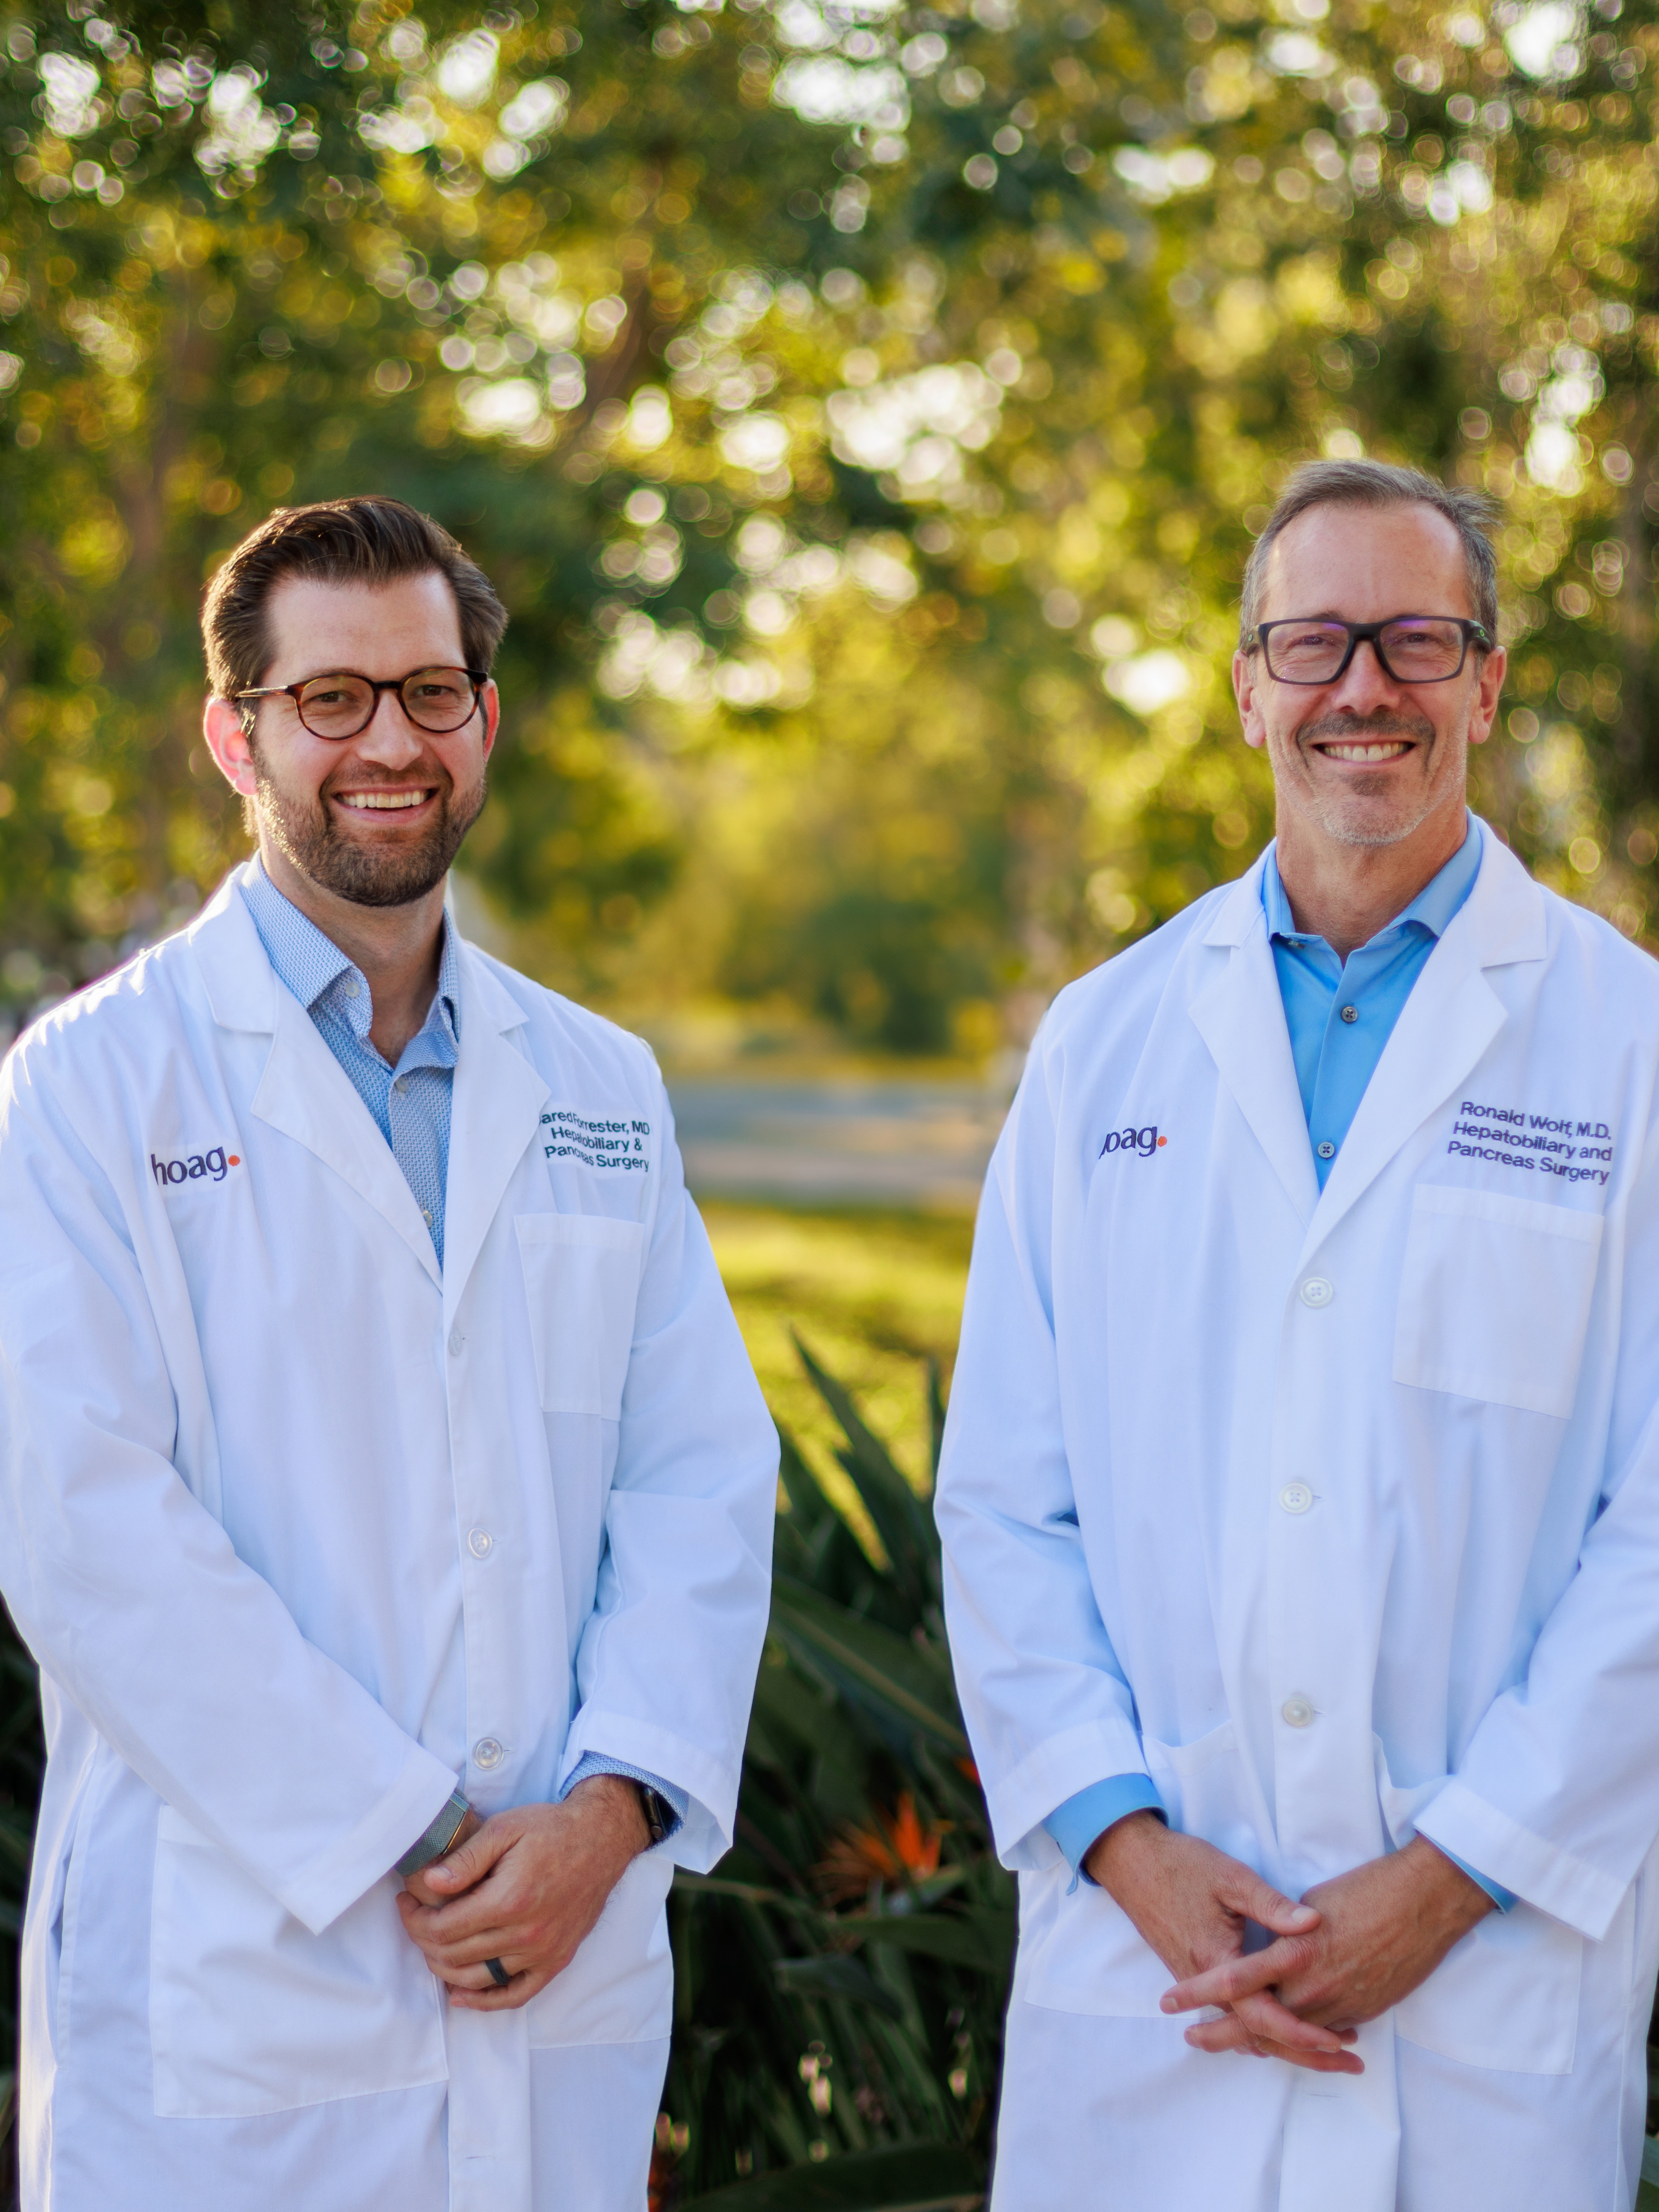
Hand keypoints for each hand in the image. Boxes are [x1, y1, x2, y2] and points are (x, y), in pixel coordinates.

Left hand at [396, 1775, 650, 2010]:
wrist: (601, 1839)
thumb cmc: (550, 1830)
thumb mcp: (505, 1828)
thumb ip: (466, 1858)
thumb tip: (429, 1884)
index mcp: (509, 1899)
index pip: (443, 1929)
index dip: (414, 1920)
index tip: (406, 1902)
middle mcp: (526, 1933)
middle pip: (455, 1956)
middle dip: (424, 1941)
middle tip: (416, 1919)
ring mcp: (543, 1952)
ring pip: (478, 1979)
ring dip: (445, 1969)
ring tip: (432, 1947)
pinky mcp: (556, 1961)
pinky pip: (516, 1995)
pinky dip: (485, 2002)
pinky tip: (461, 1995)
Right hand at [1085, 1811, 1358, 2072]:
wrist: (1132, 1862)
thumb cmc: (1182, 1865)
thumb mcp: (1231, 1877)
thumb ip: (1272, 1905)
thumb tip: (1315, 1922)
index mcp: (1218, 1961)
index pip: (1264, 2016)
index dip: (1303, 2032)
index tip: (1339, 2041)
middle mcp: (1206, 1982)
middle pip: (1258, 2035)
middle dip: (1305, 2053)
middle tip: (1349, 2063)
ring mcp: (1196, 1981)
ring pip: (1243, 2029)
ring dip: (1285, 2044)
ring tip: (1326, 2052)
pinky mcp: (1191, 1973)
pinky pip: (1231, 2015)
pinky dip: (1260, 2030)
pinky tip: (1281, 2029)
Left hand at [1160, 1836, 1493, 2062]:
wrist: (1425, 1902)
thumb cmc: (1365, 1889)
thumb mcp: (1312, 1900)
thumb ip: (1281, 1926)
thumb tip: (1268, 1942)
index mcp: (1292, 1953)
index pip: (1235, 1981)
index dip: (1199, 1993)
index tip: (1169, 2002)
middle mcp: (1313, 1987)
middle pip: (1258, 2024)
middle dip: (1222, 2035)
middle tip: (1193, 2040)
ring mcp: (1341, 2004)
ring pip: (1291, 2037)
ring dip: (1262, 2044)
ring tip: (1235, 2046)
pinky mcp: (1365, 2010)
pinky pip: (1325, 2033)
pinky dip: (1302, 2040)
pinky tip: (1287, 2041)